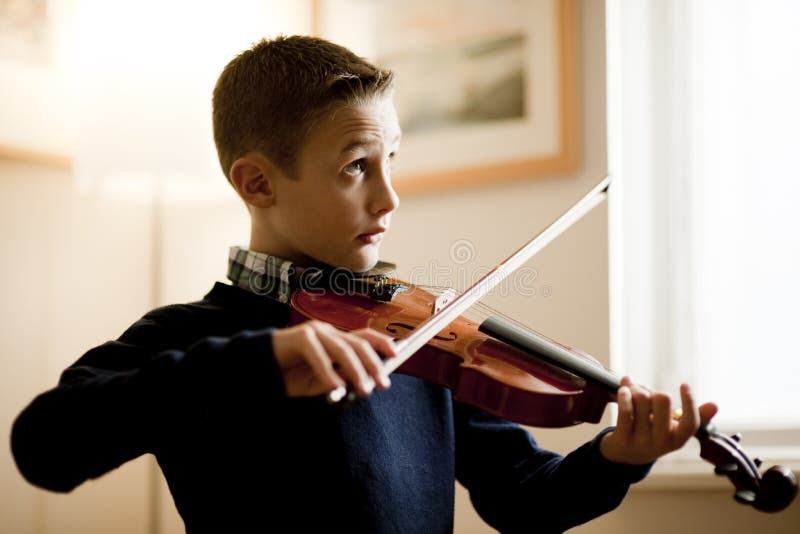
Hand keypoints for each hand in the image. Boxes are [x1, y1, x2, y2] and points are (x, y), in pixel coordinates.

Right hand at [271, 320, 394, 397]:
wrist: (260, 369)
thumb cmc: (292, 375)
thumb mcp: (322, 381)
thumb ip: (341, 378)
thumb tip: (364, 382)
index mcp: (336, 339)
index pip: (364, 337)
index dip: (382, 343)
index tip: (397, 355)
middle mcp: (328, 332)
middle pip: (358, 344)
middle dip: (374, 365)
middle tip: (382, 384)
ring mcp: (314, 332)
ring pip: (343, 349)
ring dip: (356, 371)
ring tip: (364, 389)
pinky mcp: (300, 338)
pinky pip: (319, 356)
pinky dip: (329, 373)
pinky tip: (335, 388)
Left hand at [599, 376, 718, 464]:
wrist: (623, 456)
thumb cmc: (651, 434)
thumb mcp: (671, 429)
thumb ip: (690, 415)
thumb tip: (716, 405)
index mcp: (678, 439)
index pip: (691, 423)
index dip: (690, 402)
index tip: (684, 384)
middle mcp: (662, 442)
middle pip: (662, 400)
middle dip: (651, 390)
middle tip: (643, 393)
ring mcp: (642, 442)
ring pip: (641, 399)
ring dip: (634, 390)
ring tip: (630, 392)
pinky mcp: (623, 439)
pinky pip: (625, 409)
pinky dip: (624, 394)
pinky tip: (623, 390)